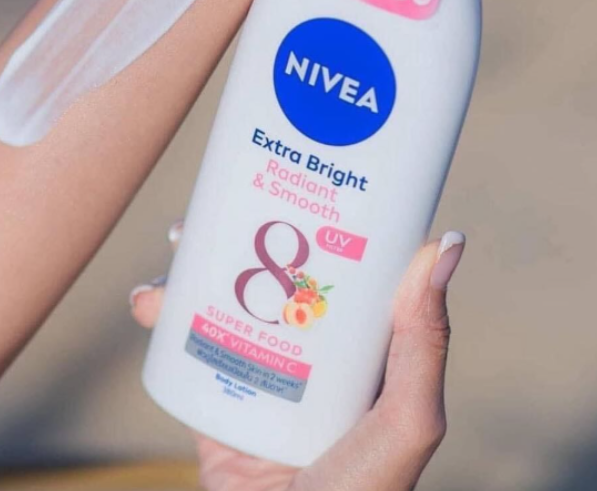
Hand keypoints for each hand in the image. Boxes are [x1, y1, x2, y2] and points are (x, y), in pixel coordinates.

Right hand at [130, 224, 465, 490]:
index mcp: (357, 344)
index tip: (301, 177)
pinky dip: (163, 312)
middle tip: (224, 198)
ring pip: (224, 294)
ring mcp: (262, 367)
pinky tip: (149, 301)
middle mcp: (311, 348)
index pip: (343, 264)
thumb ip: (425, 342)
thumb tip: (448, 245)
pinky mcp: (217, 392)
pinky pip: (184, 340)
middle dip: (246, 229)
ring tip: (180, 241)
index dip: (321, 218)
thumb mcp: (404, 419)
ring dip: (196, 262)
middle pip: (274, 269)